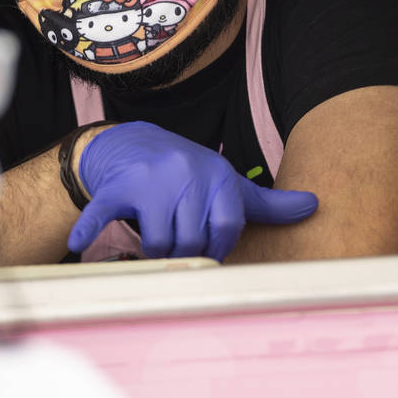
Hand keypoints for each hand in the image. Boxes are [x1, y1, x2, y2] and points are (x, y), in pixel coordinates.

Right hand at [67, 122, 318, 260]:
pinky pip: (105, 213)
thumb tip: (315, 205)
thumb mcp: (228, 183)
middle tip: (177, 245)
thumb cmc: (188, 174)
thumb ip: (267, 202)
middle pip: (191, 241)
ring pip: (158, 242)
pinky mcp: (119, 186)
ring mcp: (152, 179)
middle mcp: (187, 173)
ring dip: (154, 252)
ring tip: (154, 238)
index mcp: (218, 176)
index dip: (215, 247)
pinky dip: (92, 229)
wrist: (133, 144)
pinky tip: (82, 242)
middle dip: (184, 253)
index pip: (225, 230)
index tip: (206, 247)